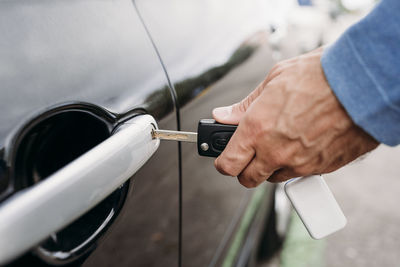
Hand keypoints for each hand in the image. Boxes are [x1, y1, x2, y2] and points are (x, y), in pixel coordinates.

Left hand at [212, 48, 378, 187]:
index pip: (227, 165)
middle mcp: (275, 152)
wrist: (362, 84)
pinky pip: (298, 175)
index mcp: (257, 129)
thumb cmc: (319, 76)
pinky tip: (301, 143)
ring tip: (280, 142)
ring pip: (272, 178)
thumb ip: (244, 106)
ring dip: (270, 166)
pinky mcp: (320, 168)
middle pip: (246, 179)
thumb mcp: (273, 80)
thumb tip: (223, 116)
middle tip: (250, 151)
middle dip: (244, 167)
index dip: (223, 162)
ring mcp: (298, 163)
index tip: (225, 157)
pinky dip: (294, 164)